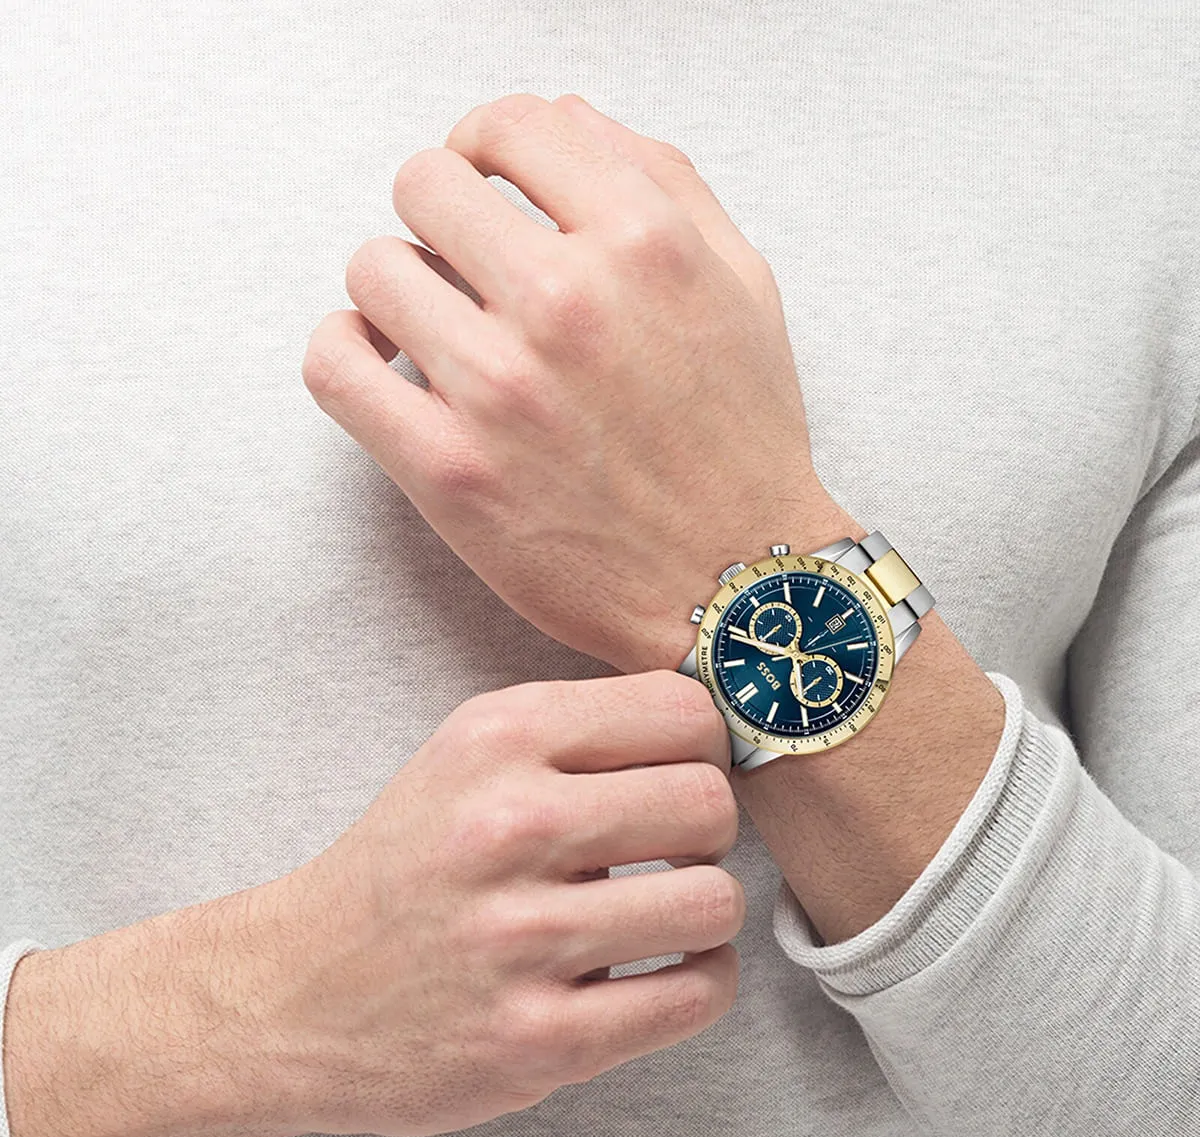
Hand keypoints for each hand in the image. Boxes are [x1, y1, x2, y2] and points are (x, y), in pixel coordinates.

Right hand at [272, 669, 744, 1136]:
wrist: (296, 990)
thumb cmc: (408, 865)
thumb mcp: (469, 752)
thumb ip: (581, 729)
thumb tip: (712, 732)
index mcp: (500, 740)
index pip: (683, 711)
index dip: (704, 746)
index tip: (684, 774)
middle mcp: (510, 826)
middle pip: (710, 803)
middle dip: (710, 830)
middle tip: (675, 849)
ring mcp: (523, 938)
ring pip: (714, 901)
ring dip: (707, 910)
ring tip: (669, 913)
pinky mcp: (539, 1039)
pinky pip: (695, 994)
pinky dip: (702, 980)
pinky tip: (665, 970)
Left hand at [303, 92, 852, 673]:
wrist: (734, 583)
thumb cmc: (739, 440)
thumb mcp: (744, 284)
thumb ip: (662, 180)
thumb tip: (561, 122)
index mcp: (645, 243)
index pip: (509, 125)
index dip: (484, 145)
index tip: (482, 180)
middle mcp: (568, 303)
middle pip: (425, 183)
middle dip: (440, 215)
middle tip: (461, 262)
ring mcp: (500, 389)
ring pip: (373, 268)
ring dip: (397, 286)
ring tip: (431, 324)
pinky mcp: (449, 471)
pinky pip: (334, 365)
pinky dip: (342, 349)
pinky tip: (379, 360)